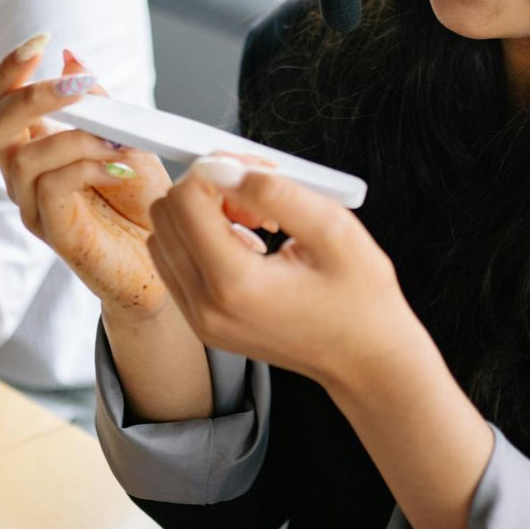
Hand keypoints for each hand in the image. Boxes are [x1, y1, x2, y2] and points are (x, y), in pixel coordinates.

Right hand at [0, 35, 172, 316]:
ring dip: (74, 136)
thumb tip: (71, 57)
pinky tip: (117, 165)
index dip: (11, 70)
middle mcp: (25, 175)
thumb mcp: (126, 137)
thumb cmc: (143, 200)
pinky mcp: (54, 232)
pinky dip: (86, 166)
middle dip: (32, 95)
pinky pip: (52, 189)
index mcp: (36, 146)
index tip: (42, 41)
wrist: (168, 255)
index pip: (2, 102)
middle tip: (75, 84)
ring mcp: (35, 205)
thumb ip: (98, 103)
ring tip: (115, 139)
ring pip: (24, 158)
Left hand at [148, 159, 425, 389]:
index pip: (186, 201)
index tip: (255, 170)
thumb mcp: (334, 229)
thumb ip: (277, 192)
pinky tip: (250, 243)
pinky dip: (203, 240)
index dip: (218, 170)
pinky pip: (177, 263)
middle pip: (166, 216)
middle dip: (208, 189)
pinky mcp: (203, 323)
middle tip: (257, 195)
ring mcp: (200, 320)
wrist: (365, 359)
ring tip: (256, 220)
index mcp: (235, 284)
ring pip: (164, 238)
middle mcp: (206, 306)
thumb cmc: (361, 299)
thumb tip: (229, 168)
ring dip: (203, 214)